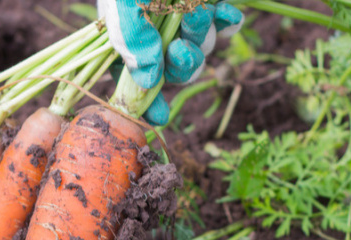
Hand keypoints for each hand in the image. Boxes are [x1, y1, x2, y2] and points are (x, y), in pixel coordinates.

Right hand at [98, 0, 244, 125]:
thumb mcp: (124, 0)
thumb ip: (130, 36)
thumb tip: (147, 80)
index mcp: (127, 30)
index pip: (134, 77)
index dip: (146, 100)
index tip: (158, 116)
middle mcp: (155, 26)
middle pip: (172, 68)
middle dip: (181, 65)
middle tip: (181, 50)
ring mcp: (184, 13)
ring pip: (200, 49)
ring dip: (201, 38)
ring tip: (197, 11)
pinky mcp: (210, 1)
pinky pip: (224, 26)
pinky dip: (226, 23)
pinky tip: (226, 14)